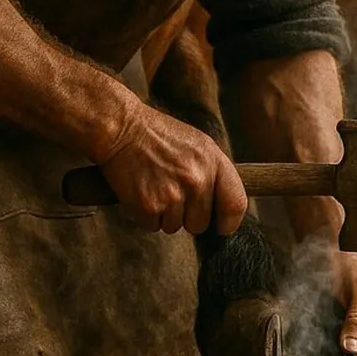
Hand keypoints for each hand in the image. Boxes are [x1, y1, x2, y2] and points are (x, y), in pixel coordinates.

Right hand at [97, 102, 246, 235]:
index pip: (235, 205)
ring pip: (175, 227)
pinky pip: (153, 227)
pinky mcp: (149, 206)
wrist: (121, 128)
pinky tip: (141, 191)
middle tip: (171, 193)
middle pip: (201, 224)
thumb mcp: (198, 144)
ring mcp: (173, 195)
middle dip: (187, 216)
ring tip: (154, 186)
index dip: (229, 222)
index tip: (221, 227)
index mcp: (213, 163)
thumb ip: (213, 173)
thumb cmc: (159, 136)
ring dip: (164, 215)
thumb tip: (221, 205)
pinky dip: (145, 215)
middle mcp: (197, 181)